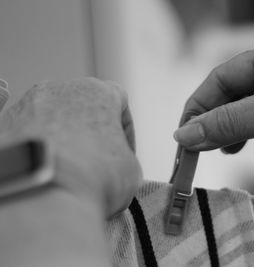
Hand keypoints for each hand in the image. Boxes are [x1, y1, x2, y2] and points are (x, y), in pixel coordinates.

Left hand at [0, 78, 141, 216]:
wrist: (45, 194)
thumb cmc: (93, 176)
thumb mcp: (130, 169)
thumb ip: (125, 155)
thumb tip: (114, 164)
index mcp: (98, 92)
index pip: (119, 101)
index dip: (125, 129)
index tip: (124, 151)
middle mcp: (60, 89)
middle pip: (82, 107)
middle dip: (90, 130)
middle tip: (96, 159)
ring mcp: (28, 104)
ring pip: (51, 117)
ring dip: (62, 137)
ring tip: (67, 168)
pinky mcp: (4, 124)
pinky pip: (26, 133)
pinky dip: (36, 147)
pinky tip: (44, 168)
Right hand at [173, 28, 253, 177]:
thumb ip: (226, 122)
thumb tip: (186, 133)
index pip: (222, 77)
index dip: (199, 106)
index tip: (183, 133)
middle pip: (234, 95)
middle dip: (216, 122)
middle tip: (200, 147)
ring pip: (249, 110)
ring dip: (235, 132)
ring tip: (227, 150)